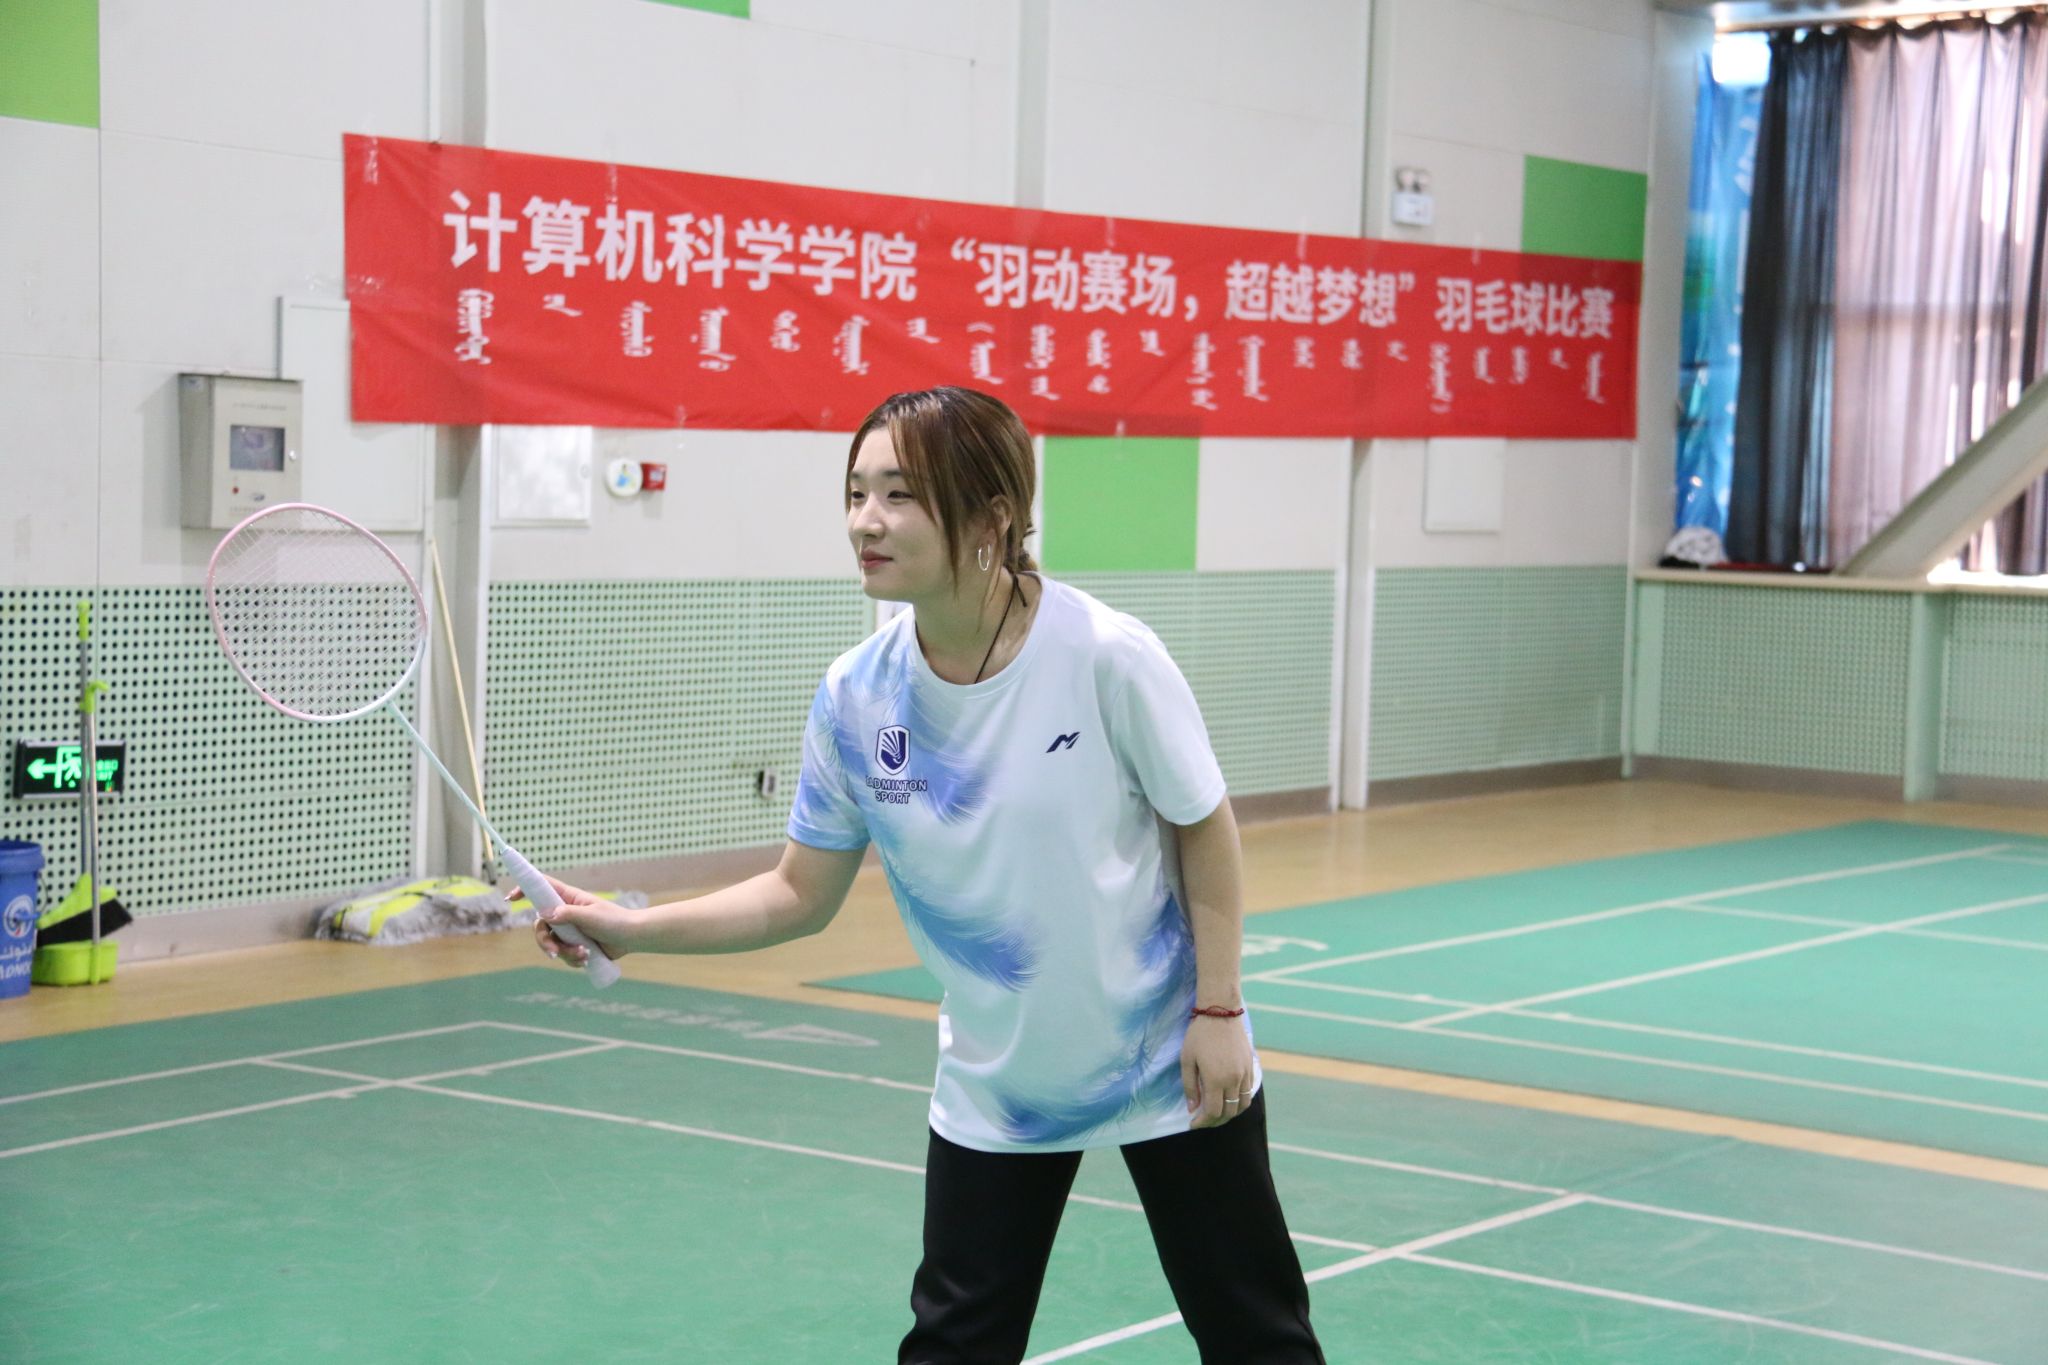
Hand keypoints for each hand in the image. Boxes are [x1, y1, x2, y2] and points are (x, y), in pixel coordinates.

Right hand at [513, 872, 633, 967]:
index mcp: (568, 898)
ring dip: (564, 953)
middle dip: (545, 941)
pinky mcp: (574, 944)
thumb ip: (568, 914)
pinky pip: (563, 954)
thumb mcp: (591, 915)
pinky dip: (572, 959)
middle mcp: (565, 912)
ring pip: (551, 943)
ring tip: (583, 954)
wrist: (631, 938)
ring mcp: (569, 929)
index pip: (542, 888)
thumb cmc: (614, 921)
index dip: (524, 889)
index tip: (511, 898)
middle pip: (540, 925)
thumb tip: (545, 914)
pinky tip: (586, 959)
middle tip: (555, 952)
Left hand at [1182, 1013, 1255, 1128]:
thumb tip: (1192, 1108)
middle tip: (1203, 1120)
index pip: (1213, 1112)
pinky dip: (1240, 1102)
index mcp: (1216, 1080)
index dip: (1203, 1122)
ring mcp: (1245, 1074)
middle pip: (1229, 1112)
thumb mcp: (1187, 1059)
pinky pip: (1248, 1092)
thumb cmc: (1199, 1034)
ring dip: (1230, 1114)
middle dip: (1215, 1121)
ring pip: (1242, 1105)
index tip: (1193, 1123)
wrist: (1221, 1012)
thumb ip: (1190, 1086)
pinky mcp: (1251, 1067)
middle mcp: (1234, 1080)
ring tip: (1217, 1113)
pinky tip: (1229, 1099)